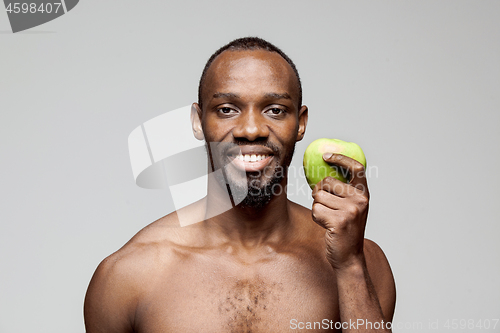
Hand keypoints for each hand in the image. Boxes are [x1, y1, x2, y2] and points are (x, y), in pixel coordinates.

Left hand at [311, 153, 369, 270]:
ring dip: (317, 208)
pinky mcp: (339, 221)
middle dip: (319, 193)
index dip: (341, 158)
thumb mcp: (350, 208)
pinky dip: (316, 218)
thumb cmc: (345, 231)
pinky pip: (316, 210)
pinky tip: (326, 226)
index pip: (356, 168)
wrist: (349, 257)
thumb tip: (322, 171)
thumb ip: (343, 192)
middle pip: (326, 182)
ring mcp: (351, 211)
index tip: (326, 156)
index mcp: (364, 195)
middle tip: (326, 206)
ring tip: (328, 219)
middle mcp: (360, 200)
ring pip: (318, 197)